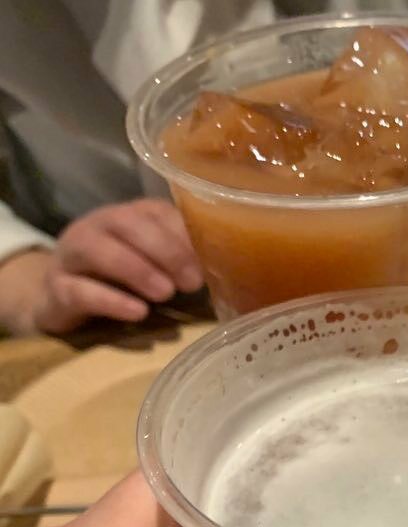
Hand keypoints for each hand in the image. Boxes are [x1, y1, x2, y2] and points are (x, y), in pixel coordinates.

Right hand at [0, 199, 202, 335]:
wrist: (63, 300)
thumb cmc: (122, 282)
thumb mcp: (155, 268)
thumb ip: (184, 264)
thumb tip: (229, 276)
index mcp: (128, 217)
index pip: (155, 212)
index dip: (182, 235)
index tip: (208, 264)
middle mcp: (97, 228)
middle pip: (126, 224)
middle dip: (164, 251)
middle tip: (191, 282)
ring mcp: (71, 256)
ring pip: (97, 250)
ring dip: (136, 270)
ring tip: (165, 294)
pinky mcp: (57, 289)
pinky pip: (79, 290)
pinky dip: (110, 301)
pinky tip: (137, 312)